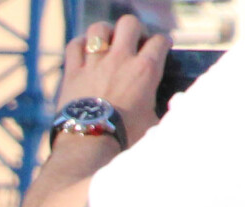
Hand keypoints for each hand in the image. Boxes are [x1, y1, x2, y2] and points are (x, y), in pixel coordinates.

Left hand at [59, 11, 167, 148]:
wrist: (90, 144)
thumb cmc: (125, 137)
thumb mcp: (153, 121)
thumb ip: (160, 107)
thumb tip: (172, 110)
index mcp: (146, 69)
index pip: (160, 40)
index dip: (161, 43)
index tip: (159, 48)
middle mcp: (121, 60)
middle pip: (129, 24)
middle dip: (133, 30)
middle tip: (132, 43)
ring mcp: (94, 64)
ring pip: (98, 30)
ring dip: (103, 33)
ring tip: (106, 44)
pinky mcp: (72, 73)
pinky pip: (73, 46)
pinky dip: (78, 45)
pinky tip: (83, 52)